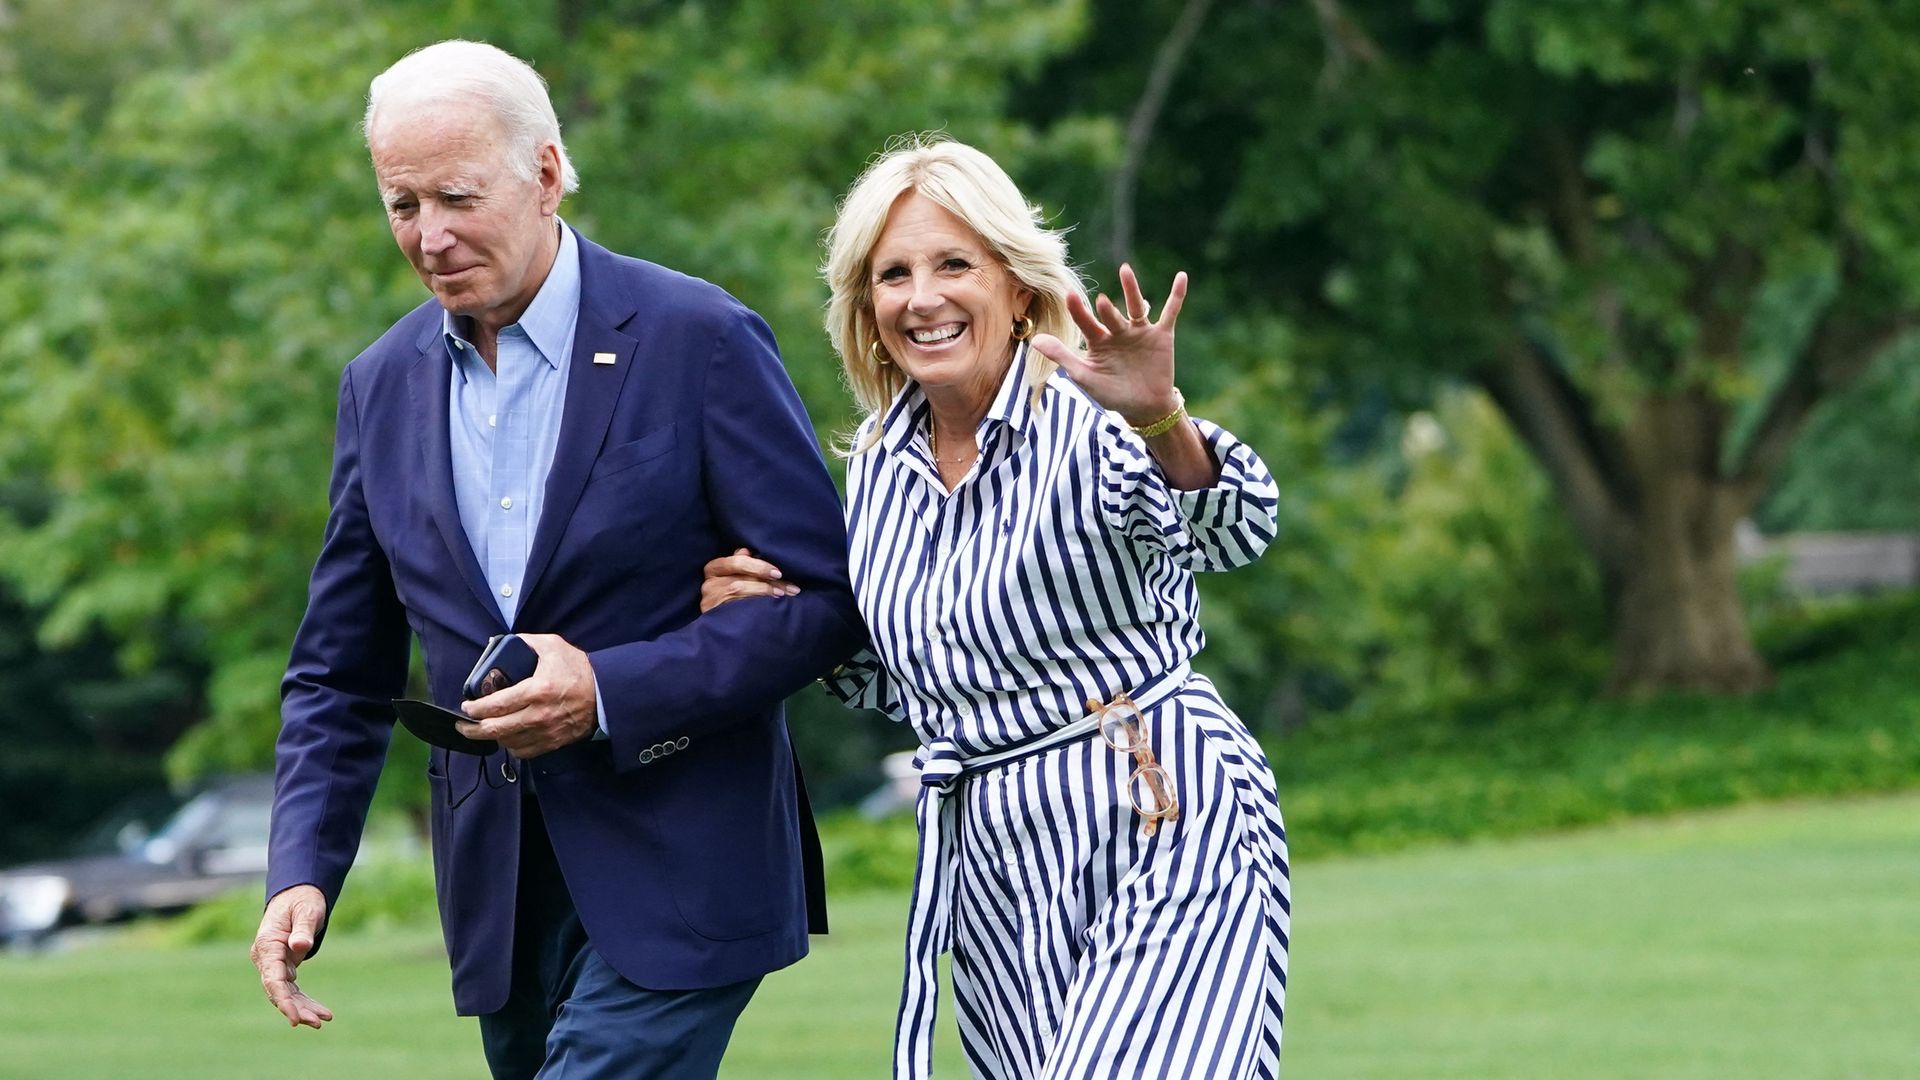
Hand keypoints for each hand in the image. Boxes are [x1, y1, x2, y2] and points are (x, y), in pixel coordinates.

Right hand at [252, 884, 333, 1029]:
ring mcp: (273, 964)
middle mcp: (266, 958)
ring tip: (324, 1020)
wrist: (298, 895)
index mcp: (267, 945)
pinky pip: (292, 989)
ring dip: (303, 1008)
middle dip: (296, 1009)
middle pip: (277, 990)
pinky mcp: (283, 967)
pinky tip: (322, 1012)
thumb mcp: (307, 910)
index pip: (272, 978)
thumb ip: (303, 928)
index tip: (295, 1018)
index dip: (283, 1000)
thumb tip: (300, 947)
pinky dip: (305, 1001)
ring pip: (285, 993)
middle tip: (318, 1022)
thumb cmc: (302, 900)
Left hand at [457, 633, 597, 756]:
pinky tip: (508, 736)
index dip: (475, 709)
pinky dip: (511, 746)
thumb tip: (499, 643)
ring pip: (507, 743)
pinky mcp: (553, 742)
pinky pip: (524, 752)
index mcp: (537, 690)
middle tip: (463, 725)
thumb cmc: (579, 669)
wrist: (606, 694)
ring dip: (493, 737)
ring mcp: (546, 732)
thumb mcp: (553, 646)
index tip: (467, 706)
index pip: (496, 705)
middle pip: (496, 730)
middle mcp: (539, 715)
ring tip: (487, 728)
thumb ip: (525, 642)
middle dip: (472, 729)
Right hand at [701, 547, 796, 612]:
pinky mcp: (714, 616)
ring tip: (784, 594)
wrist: (720, 629)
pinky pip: (738, 607)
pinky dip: (757, 604)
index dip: (758, 566)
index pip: (736, 562)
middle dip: (768, 582)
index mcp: (714, 569)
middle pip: (741, 578)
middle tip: (788, 587)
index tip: (778, 573)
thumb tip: (748, 550)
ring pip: (740, 590)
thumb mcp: (734, 576)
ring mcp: (710, 601)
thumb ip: (741, 563)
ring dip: (765, 592)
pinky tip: (771, 605)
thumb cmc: (729, 596)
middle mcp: (709, 584)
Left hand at [1029, 263, 1187, 423]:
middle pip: (1110, 314)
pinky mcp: (1161, 335)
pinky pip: (1170, 312)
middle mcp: (1118, 331)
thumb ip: (1062, 356)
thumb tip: (1034, 340)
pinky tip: (1182, 277)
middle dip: (1106, 310)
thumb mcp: (1084, 377)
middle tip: (1101, 302)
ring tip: (1124, 270)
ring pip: (1135, 306)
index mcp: (1098, 340)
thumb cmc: (1111, 394)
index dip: (1078, 310)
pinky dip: (1177, 295)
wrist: (1144, 408)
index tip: (1069, 295)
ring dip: (1131, 289)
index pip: (1085, 322)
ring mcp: (1140, 331)